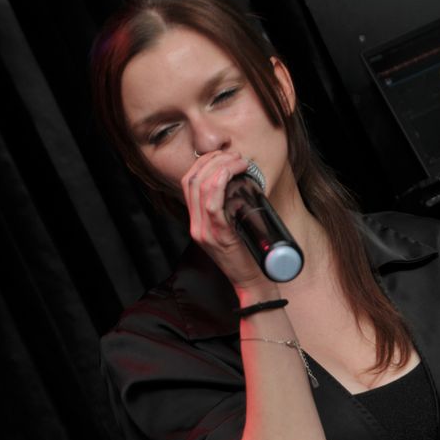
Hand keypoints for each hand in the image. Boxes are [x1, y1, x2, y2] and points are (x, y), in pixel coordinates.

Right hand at [182, 151, 275, 292]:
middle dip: (212, 160)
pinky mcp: (219, 236)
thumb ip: (228, 211)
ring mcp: (205, 232)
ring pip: (201, 187)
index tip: (223, 156)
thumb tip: (239, 185)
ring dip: (221, 167)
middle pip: (192, 181)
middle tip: (234, 156)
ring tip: (239, 161)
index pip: (187, 183)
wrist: (252, 284)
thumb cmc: (247, 255)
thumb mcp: (231, 230)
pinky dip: (221, 183)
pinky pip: (212, 204)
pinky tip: (233, 173)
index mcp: (196, 223)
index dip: (203, 163)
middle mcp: (196, 226)